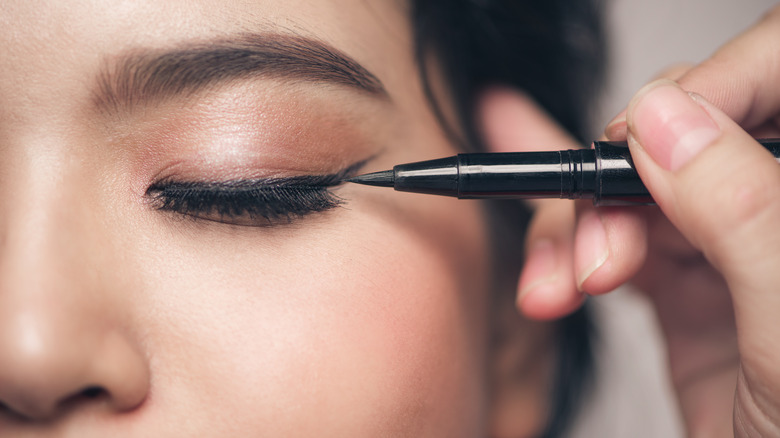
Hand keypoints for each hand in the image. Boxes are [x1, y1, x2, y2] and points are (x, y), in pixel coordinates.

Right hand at [481, 5, 779, 434]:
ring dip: (573, 233)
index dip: (707, 89)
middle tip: (599, 248)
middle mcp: (767, 206)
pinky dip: (561, 251)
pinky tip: (539, 252)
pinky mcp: (678, 286)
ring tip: (559, 287)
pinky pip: (608, 239)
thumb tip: (666, 120)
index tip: (645, 138)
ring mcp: (722, 245)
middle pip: (677, 134)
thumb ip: (741, 215)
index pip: (768, 78)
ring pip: (626, 189)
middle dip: (615, 183)